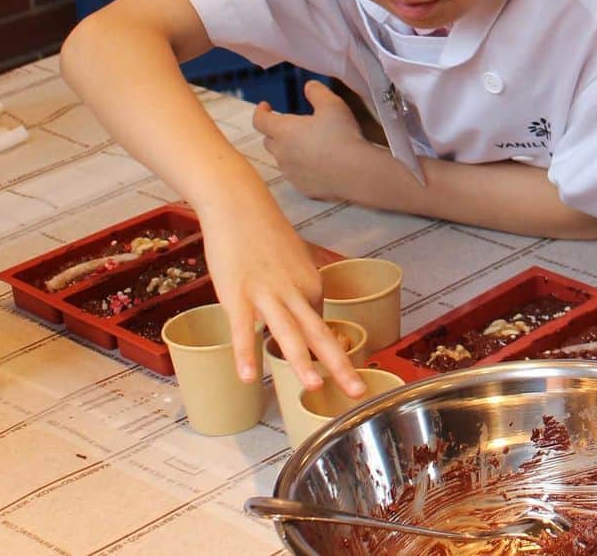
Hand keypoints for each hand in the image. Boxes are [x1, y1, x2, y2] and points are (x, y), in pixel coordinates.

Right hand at [199, 191, 366, 397]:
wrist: (238, 203)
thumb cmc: (263, 232)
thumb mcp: (292, 259)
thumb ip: (298, 287)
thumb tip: (302, 309)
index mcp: (310, 284)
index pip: (319, 325)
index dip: (320, 351)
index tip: (327, 372)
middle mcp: (294, 291)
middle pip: (319, 334)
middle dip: (341, 366)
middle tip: (358, 392)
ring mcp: (266, 294)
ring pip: (288, 333)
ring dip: (301, 362)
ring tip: (313, 388)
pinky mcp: (237, 294)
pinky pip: (242, 329)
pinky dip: (245, 352)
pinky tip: (248, 377)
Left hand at [253, 81, 366, 198]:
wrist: (356, 172)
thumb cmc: (342, 135)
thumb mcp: (332, 105)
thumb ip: (317, 92)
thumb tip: (309, 86)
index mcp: (284, 130)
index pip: (260, 120)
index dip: (260, 111)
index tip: (266, 106)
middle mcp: (282, 153)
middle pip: (269, 140)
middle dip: (276, 131)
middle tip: (293, 126)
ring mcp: (291, 173)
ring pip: (282, 159)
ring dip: (290, 150)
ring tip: (310, 145)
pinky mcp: (302, 188)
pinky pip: (296, 175)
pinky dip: (302, 168)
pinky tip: (319, 164)